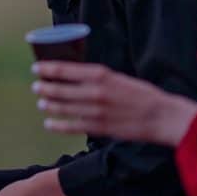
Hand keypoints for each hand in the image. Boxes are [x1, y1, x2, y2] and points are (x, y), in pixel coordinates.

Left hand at [32, 61, 196, 146]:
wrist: (160, 116)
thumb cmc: (142, 94)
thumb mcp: (119, 77)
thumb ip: (98, 78)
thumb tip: (76, 77)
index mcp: (100, 75)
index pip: (65, 69)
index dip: (47, 68)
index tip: (36, 68)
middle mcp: (95, 91)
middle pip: (59, 88)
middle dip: (44, 87)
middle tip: (36, 86)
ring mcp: (95, 111)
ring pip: (62, 107)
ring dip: (49, 104)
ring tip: (41, 102)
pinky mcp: (98, 127)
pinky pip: (71, 126)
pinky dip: (57, 125)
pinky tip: (49, 123)